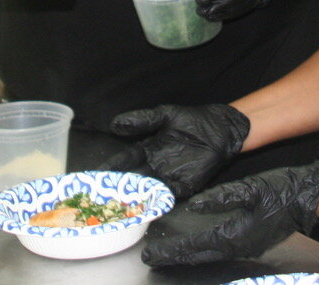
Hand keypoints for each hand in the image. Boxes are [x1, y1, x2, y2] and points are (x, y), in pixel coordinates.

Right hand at [102, 104, 249, 198]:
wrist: (220, 129)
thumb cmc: (192, 120)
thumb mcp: (164, 115)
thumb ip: (142, 120)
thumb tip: (115, 123)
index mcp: (148, 149)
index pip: (126, 160)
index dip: (112, 167)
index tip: (98, 173)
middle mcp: (156, 166)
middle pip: (134, 178)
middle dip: (120, 186)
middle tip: (105, 194)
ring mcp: (170, 176)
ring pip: (149, 189)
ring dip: (138, 196)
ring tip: (124, 201)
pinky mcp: (186, 184)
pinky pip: (171, 194)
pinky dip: (161, 199)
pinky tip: (151, 203)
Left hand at [141, 163, 318, 266]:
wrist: (309, 197)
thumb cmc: (282, 190)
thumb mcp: (252, 188)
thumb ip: (224, 197)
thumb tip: (197, 203)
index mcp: (237, 235)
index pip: (197, 246)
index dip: (173, 249)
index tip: (152, 251)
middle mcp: (240, 246)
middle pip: (200, 257)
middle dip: (175, 258)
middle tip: (150, 258)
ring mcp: (247, 247)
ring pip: (210, 255)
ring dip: (187, 256)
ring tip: (166, 254)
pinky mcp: (251, 242)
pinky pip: (221, 251)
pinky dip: (203, 250)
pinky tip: (196, 246)